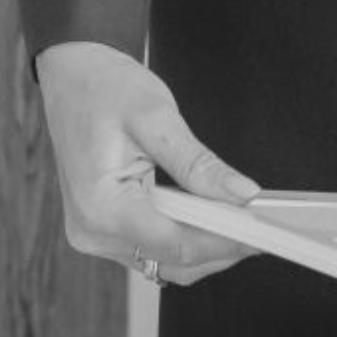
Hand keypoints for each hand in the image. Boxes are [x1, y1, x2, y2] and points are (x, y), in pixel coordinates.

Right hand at [36, 39, 261, 284]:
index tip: (261, 234)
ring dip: (205, 246)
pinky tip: (211, 215)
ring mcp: (95, 234)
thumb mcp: (157, 118)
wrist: (72, 75)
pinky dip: (184, 237)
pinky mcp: (104, 228)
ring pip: (163, 261)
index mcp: (100, 208)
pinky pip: (151, 247)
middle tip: (265, 227)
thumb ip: (199, 164)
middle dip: (220, 247)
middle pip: (171, 260)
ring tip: (243, 219)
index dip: (222, 242)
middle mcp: (92, 231)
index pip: (173, 244)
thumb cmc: (105, 88)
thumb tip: (242, 195)